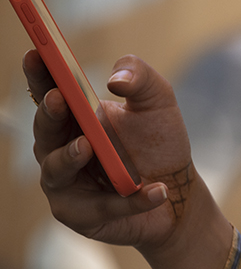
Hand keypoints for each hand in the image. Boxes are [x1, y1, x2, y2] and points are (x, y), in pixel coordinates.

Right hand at [26, 51, 198, 251]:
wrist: (177, 189)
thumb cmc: (158, 141)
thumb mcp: (157, 101)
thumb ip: (140, 77)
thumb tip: (115, 78)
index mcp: (74, 117)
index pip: (48, 92)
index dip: (38, 74)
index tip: (35, 52)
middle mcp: (60, 149)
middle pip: (45, 130)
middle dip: (49, 114)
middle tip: (59, 99)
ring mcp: (66, 184)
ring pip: (57, 170)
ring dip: (70, 157)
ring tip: (89, 145)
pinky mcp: (82, 215)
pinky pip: (102, 206)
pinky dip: (131, 199)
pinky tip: (157, 190)